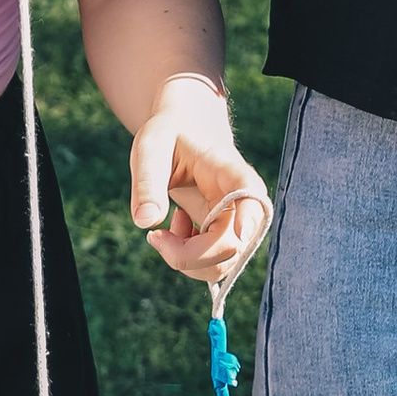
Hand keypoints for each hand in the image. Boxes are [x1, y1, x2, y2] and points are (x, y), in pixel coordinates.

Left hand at [132, 72, 272, 285]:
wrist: (186, 130)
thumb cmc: (170, 134)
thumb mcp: (150, 146)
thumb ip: (147, 181)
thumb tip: (145, 222)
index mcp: (230, 171)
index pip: (251, 196)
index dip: (247, 218)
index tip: (235, 234)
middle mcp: (243, 202)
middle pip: (232, 246)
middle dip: (188, 255)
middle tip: (155, 236)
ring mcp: (236, 222)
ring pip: (223, 265)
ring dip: (185, 261)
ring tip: (165, 229)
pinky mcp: (225, 235)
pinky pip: (212, 265)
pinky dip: (186, 260)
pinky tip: (176, 229)